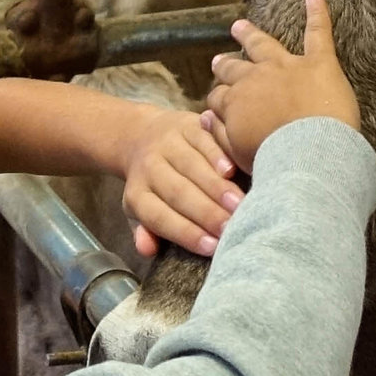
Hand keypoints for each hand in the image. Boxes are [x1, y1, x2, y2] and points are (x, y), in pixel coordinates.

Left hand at [121, 109, 240, 261]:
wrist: (140, 135)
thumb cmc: (150, 184)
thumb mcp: (138, 210)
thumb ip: (146, 231)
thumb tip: (148, 250)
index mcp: (137, 193)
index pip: (159, 216)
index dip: (185, 232)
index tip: (212, 247)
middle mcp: (149, 167)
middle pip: (178, 192)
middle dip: (206, 212)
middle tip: (231, 228)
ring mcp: (169, 143)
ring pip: (192, 166)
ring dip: (216, 186)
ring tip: (238, 204)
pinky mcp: (187, 125)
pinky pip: (203, 140)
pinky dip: (217, 154)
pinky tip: (232, 170)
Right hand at [205, 0, 360, 170]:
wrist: (309, 154)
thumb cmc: (275, 162)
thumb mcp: (238, 154)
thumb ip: (219, 133)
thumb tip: (204, 117)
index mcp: (236, 103)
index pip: (219, 97)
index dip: (218, 100)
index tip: (217, 103)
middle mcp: (256, 78)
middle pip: (235, 68)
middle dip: (226, 66)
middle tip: (219, 61)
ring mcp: (286, 67)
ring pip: (264, 44)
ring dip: (251, 34)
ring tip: (240, 26)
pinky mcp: (319, 63)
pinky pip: (318, 32)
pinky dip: (318, 13)